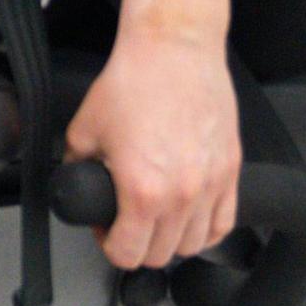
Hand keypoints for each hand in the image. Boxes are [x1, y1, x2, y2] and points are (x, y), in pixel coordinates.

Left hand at [61, 24, 243, 268]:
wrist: (174, 51)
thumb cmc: (134, 81)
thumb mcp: (84, 128)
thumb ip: (77, 164)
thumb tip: (75, 180)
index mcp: (143, 190)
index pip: (127, 253)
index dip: (108, 245)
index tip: (105, 230)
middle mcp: (182, 195)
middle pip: (160, 254)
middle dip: (137, 244)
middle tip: (125, 222)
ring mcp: (212, 185)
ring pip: (195, 245)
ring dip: (172, 240)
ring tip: (156, 219)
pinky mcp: (231, 171)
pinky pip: (225, 223)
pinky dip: (207, 230)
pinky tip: (190, 219)